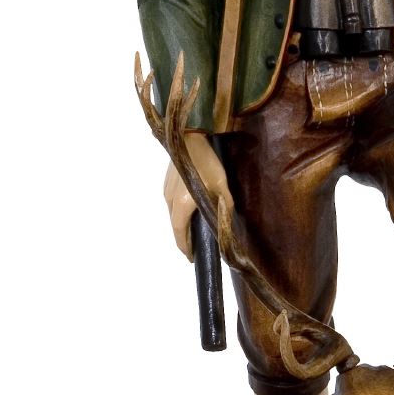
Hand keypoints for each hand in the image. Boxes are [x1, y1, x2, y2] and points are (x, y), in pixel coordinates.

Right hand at [163, 134, 232, 259]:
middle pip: (175, 225)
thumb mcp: (221, 186)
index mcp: (182, 206)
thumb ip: (224, 206)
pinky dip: (179, 211)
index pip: (180, 234)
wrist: (190, 136)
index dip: (185, 248)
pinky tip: (190, 207)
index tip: (191, 257)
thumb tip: (227, 224)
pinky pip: (172, 202)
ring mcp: (166, 190)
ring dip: (182, 223)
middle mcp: (170, 201)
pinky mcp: (167, 181)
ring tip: (194, 228)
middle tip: (195, 245)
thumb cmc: (207, 163)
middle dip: (184, 238)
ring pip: (173, 213)